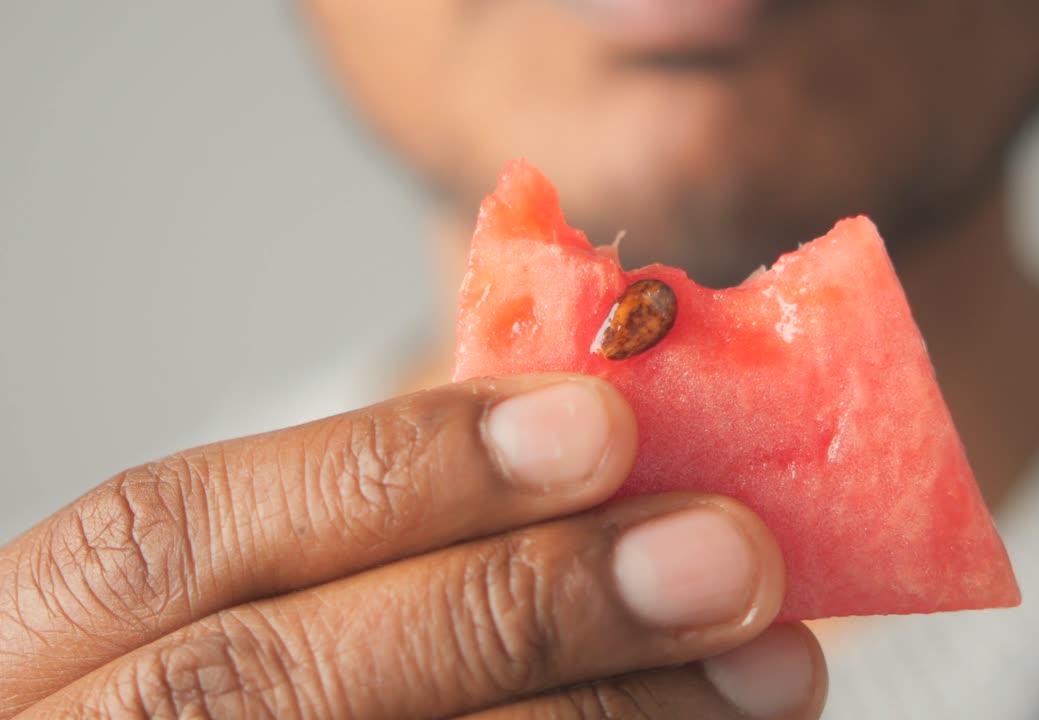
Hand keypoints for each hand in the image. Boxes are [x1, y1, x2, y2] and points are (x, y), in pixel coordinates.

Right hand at [0, 374, 825, 717]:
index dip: (388, 470)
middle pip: (267, 682)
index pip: (168, 534)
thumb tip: (599, 438)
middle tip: (728, 554)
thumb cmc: (238, 678)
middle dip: (519, 605)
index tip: (601, 423)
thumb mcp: (247, 596)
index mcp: (32, 642)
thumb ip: (368, 537)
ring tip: (771, 668)